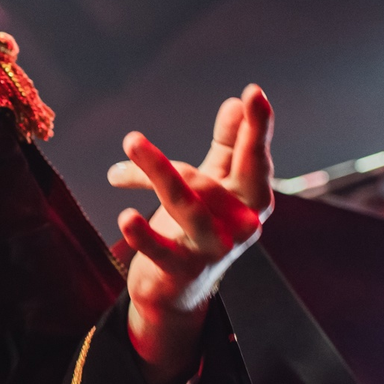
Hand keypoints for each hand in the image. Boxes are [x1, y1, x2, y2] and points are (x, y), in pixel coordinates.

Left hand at [107, 84, 274, 383]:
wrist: (178, 290)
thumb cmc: (199, 228)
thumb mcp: (215, 185)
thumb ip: (227, 147)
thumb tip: (235, 103)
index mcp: (251, 199)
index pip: (254, 159)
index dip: (257, 128)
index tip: (253, 92)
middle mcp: (241, 225)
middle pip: (207, 181)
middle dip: (167, 160)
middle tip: (131, 139)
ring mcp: (214, 249)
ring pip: (185, 205)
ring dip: (154, 173)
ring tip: (129, 147)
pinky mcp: (184, 270)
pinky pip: (162, 249)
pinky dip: (144, 235)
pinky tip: (126, 216)